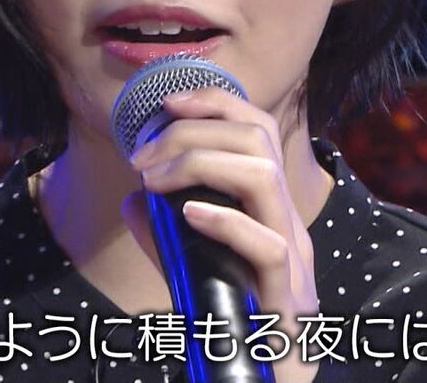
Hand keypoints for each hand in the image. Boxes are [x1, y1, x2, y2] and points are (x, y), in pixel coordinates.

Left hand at [119, 86, 320, 382]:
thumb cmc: (232, 324)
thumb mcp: (192, 266)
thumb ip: (164, 234)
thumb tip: (133, 199)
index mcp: (272, 209)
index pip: (258, 130)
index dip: (217, 102)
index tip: (168, 102)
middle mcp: (288, 223)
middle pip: (258, 140)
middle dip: (193, 132)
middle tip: (141, 156)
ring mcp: (293, 259)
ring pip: (264, 177)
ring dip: (200, 164)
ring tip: (154, 179)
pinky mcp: (286, 299)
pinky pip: (267, 246)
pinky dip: (226, 221)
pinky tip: (188, 214)